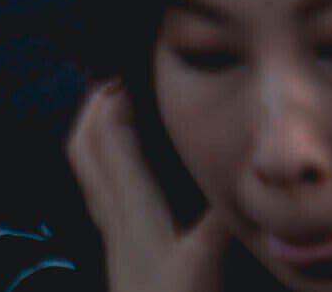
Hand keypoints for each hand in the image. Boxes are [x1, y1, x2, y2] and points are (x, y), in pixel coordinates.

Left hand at [66, 78, 225, 291]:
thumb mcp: (205, 265)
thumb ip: (220, 222)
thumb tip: (245, 178)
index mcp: (134, 214)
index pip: (109, 143)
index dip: (114, 102)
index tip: (129, 67)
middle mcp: (115, 220)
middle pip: (86, 149)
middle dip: (95, 107)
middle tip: (117, 75)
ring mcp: (113, 238)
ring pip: (87, 172)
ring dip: (94, 134)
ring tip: (116, 109)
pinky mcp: (119, 254)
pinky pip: (99, 195)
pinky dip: (104, 167)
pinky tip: (129, 171)